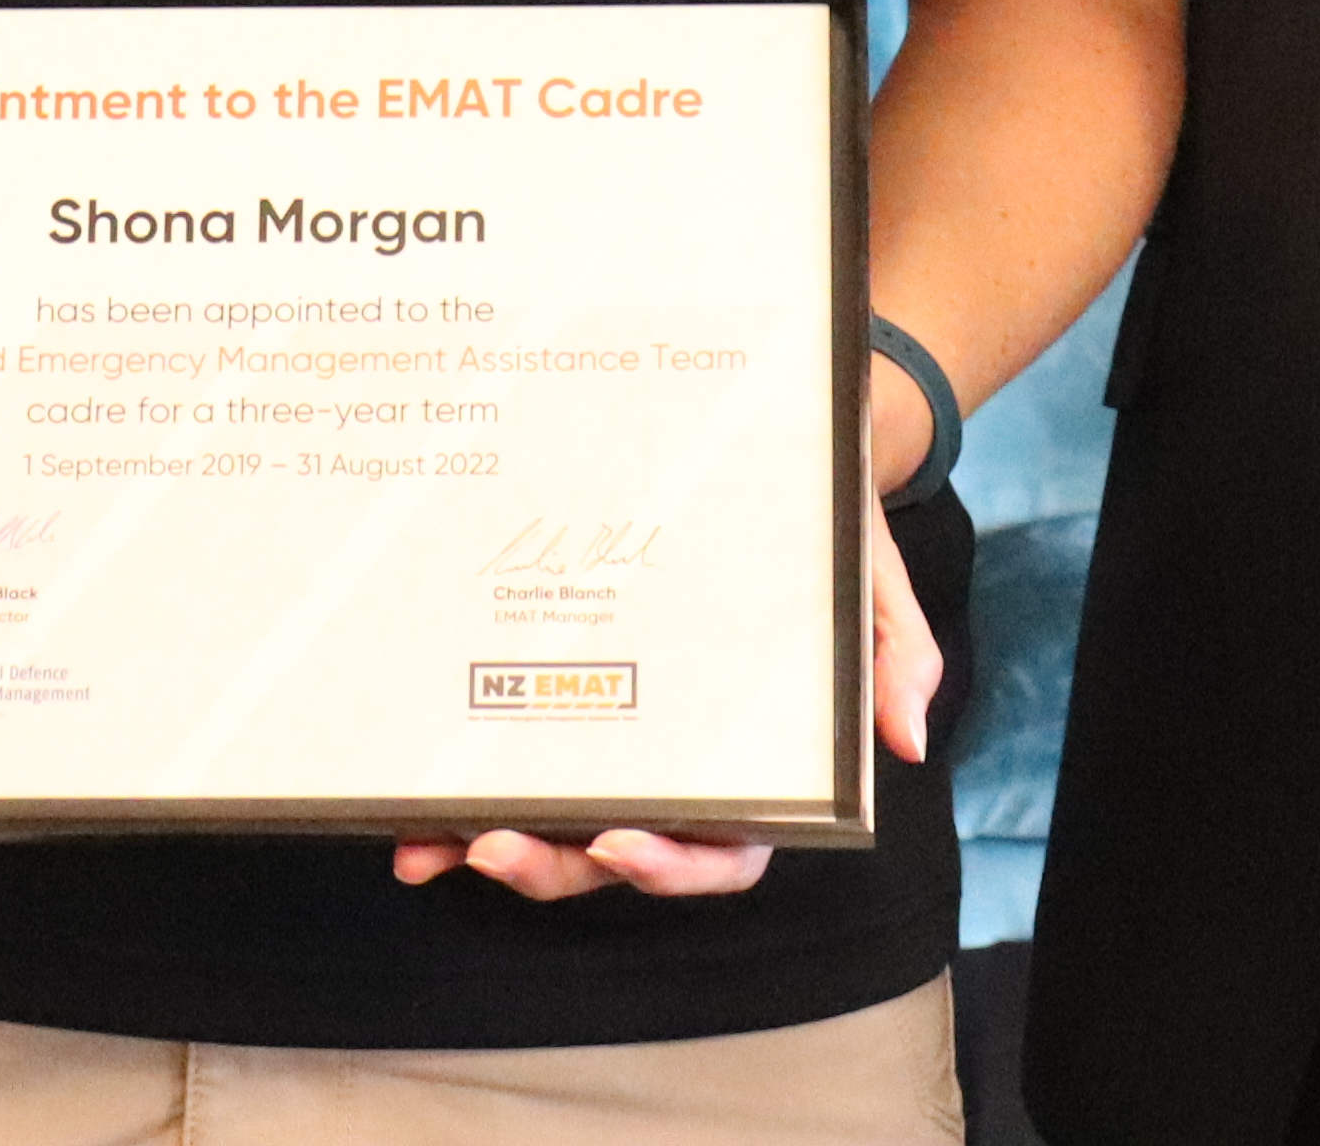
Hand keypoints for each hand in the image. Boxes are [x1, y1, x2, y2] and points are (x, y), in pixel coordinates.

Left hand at [392, 492, 941, 902]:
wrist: (774, 453)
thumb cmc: (826, 532)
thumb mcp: (870, 581)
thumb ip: (892, 655)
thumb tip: (905, 738)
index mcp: (756, 769)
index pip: (724, 852)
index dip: (671, 866)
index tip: (618, 842)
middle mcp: (676, 771)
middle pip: (615, 856)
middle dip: (550, 867)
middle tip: (488, 847)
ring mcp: (613, 742)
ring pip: (551, 823)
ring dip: (482, 845)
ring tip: (422, 844)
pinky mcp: (562, 697)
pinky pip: (512, 760)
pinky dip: (461, 790)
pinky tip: (413, 797)